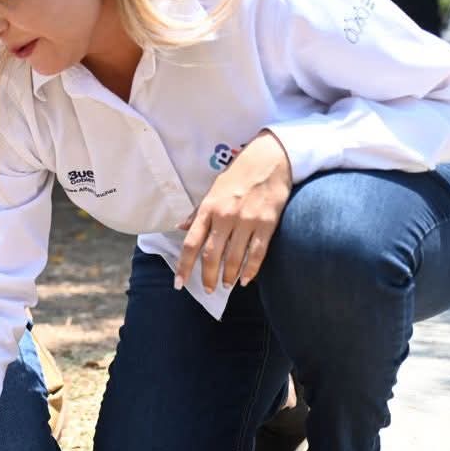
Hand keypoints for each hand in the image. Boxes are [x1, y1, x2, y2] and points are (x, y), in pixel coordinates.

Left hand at [176, 130, 291, 291]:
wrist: (269, 160)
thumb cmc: (237, 175)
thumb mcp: (212, 190)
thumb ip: (197, 212)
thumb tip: (180, 228)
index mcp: (208, 208)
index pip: (191, 243)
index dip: (184, 266)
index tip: (179, 283)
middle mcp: (225, 217)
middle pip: (211, 255)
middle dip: (208, 276)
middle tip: (207, 290)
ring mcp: (247, 221)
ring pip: (234, 258)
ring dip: (229, 276)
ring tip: (226, 285)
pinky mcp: (267, 224)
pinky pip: (257, 253)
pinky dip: (251, 270)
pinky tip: (246, 280)